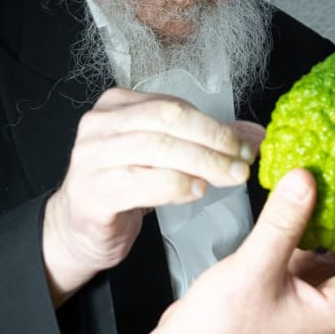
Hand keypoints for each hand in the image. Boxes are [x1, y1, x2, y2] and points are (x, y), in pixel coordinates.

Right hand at [42, 88, 262, 304]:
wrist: (80, 227)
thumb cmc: (125, 186)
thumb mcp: (166, 157)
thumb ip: (207, 141)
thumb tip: (254, 136)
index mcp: (118, 105)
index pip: (176, 105)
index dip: (216, 125)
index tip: (246, 144)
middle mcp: (100, 125)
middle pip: (169, 120)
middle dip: (214, 140)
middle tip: (242, 162)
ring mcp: (91, 157)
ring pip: (158, 147)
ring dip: (203, 162)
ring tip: (230, 177)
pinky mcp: (91, 192)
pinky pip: (141, 182)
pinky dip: (176, 185)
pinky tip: (197, 191)